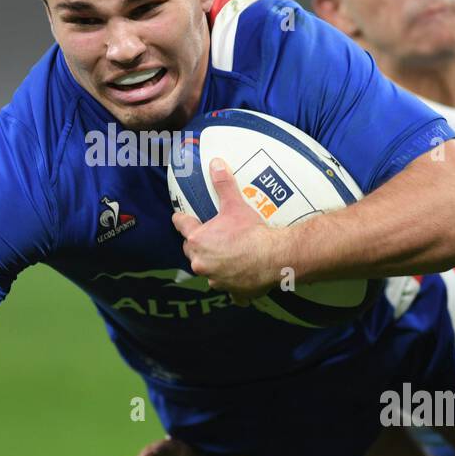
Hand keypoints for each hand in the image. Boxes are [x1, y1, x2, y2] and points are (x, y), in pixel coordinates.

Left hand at [171, 158, 283, 303]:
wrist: (274, 257)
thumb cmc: (251, 231)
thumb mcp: (235, 204)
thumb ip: (223, 184)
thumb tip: (215, 163)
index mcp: (198, 240)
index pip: (182, 226)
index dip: (181, 220)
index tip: (181, 218)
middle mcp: (201, 262)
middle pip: (192, 251)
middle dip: (197, 245)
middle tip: (209, 237)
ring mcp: (215, 279)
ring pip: (208, 271)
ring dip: (214, 265)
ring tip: (226, 256)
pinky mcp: (232, 292)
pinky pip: (230, 290)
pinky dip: (233, 285)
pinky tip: (241, 279)